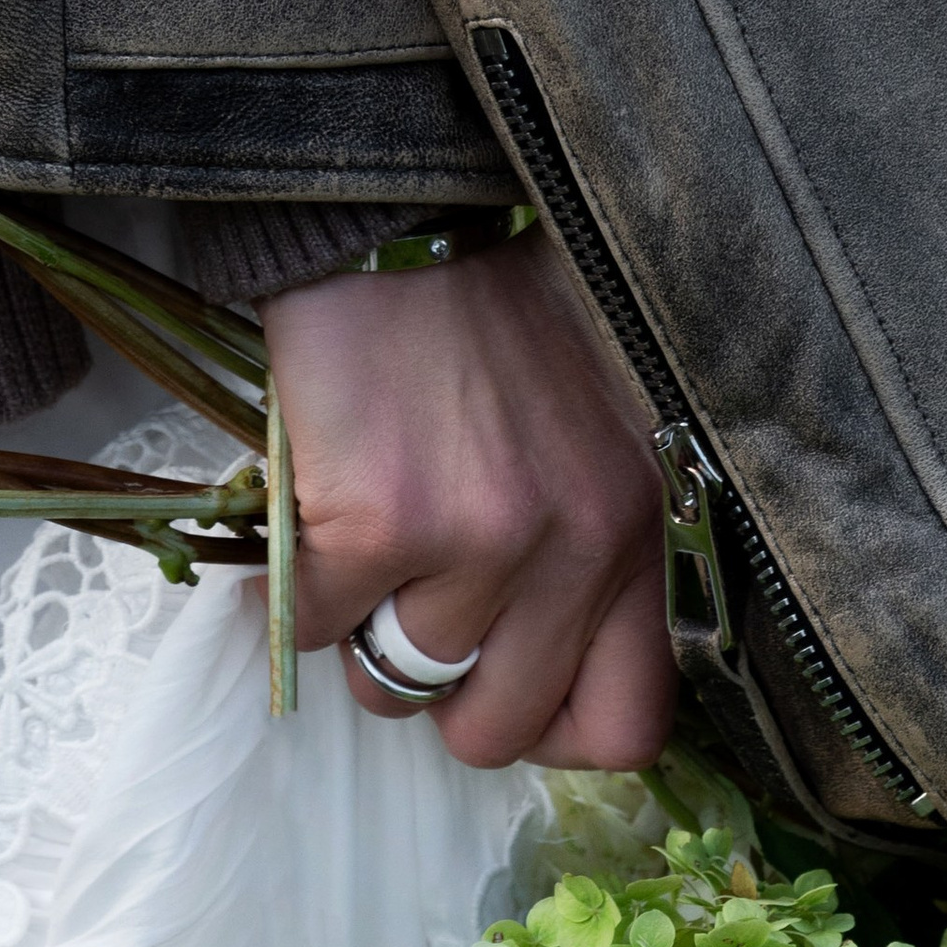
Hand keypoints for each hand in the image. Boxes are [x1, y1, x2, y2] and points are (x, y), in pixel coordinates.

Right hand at [262, 224, 674, 767]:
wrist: (399, 215)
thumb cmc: (499, 314)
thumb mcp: (605, 428)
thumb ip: (599, 544)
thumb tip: (540, 663)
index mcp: (647, 530)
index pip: (629, 726)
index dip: (555, 731)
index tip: (511, 689)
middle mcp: (583, 547)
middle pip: (498, 729)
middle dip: (442, 694)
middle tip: (418, 621)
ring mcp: (486, 540)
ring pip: (399, 684)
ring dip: (367, 636)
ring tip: (368, 553)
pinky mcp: (383, 521)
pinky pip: (319, 626)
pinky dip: (300, 591)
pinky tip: (316, 520)